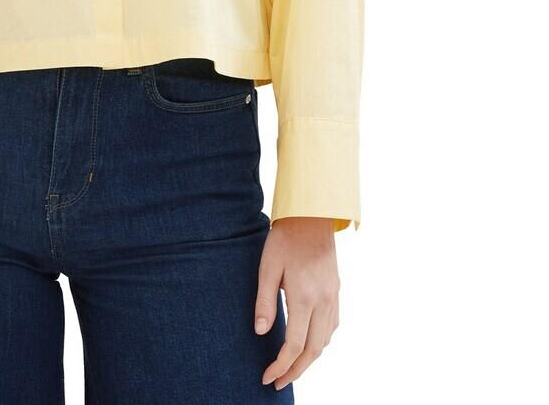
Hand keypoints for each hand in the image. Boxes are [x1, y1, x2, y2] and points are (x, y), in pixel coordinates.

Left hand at [254, 217, 339, 391]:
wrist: (311, 215)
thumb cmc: (285, 239)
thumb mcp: (267, 268)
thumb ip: (264, 302)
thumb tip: (261, 332)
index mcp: (304, 296)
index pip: (294, 344)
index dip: (280, 366)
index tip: (267, 377)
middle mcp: (323, 301)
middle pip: (313, 350)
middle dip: (296, 370)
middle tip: (278, 382)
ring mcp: (333, 296)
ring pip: (326, 341)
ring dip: (309, 359)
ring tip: (291, 367)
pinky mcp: (336, 290)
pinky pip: (332, 326)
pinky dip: (321, 342)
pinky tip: (309, 343)